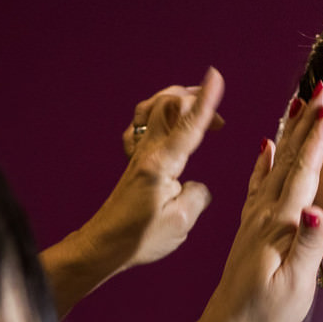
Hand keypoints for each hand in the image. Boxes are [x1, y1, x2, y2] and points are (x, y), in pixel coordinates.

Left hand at [40, 69, 224, 317]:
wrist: (103, 244)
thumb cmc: (139, 238)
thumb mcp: (181, 222)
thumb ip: (198, 196)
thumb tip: (197, 185)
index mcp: (161, 164)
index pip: (188, 125)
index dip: (205, 100)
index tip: (216, 76)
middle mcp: (148, 152)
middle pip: (167, 104)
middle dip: (195, 98)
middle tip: (219, 120)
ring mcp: (139, 155)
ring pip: (154, 109)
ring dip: (178, 103)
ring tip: (197, 110)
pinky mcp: (136, 163)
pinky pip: (144, 125)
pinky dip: (161, 116)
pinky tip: (169, 127)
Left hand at [174, 82, 322, 321]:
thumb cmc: (265, 318)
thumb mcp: (293, 289)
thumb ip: (306, 248)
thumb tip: (315, 211)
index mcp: (278, 226)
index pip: (301, 173)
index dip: (315, 138)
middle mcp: (263, 216)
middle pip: (287, 160)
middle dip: (306, 123)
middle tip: (321, 89)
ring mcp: (254, 221)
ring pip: (274, 166)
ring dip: (289, 133)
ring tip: (298, 104)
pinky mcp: (250, 230)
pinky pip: (258, 186)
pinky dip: (264, 162)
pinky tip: (265, 146)